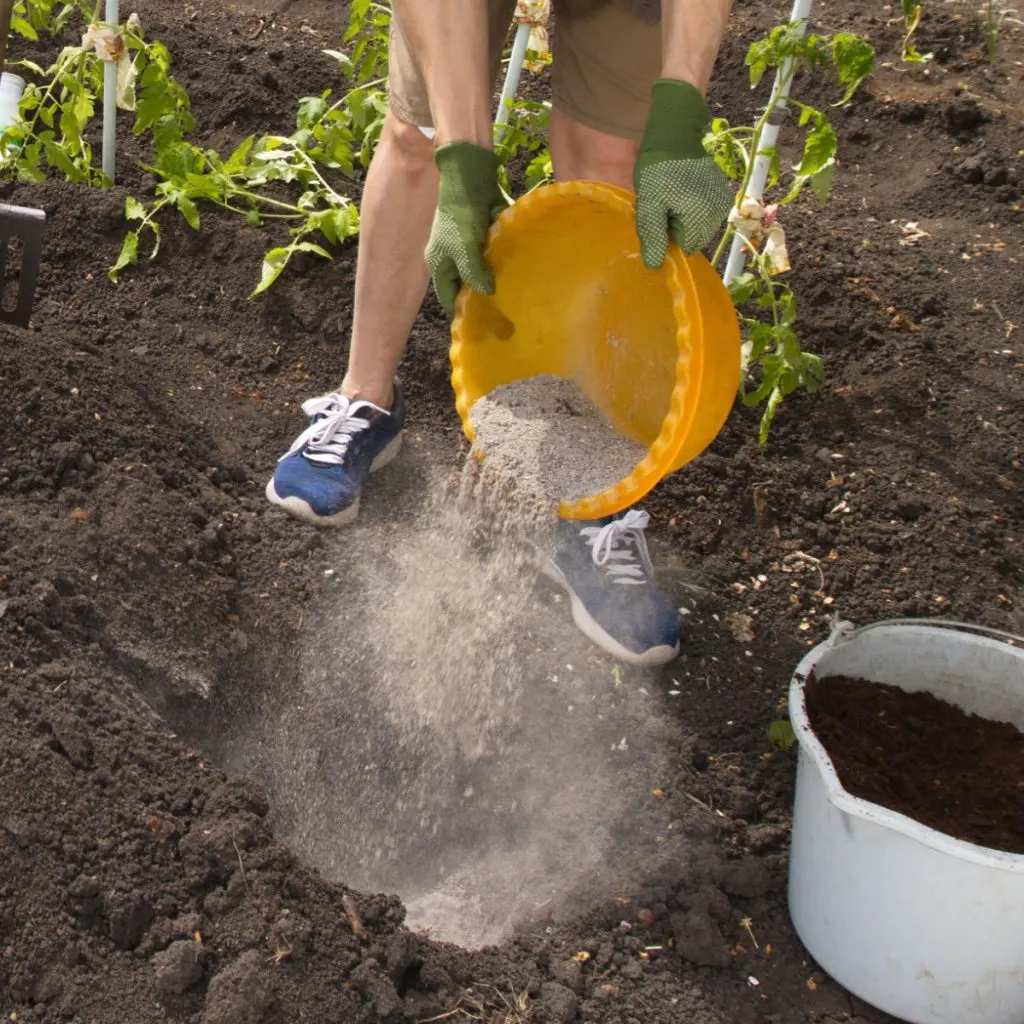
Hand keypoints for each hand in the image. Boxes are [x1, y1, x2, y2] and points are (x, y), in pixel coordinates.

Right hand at [425, 142, 507, 316]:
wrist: (470, 175)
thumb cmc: (461, 216)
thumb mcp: (466, 250)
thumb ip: (475, 274)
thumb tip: (488, 292)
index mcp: (440, 265)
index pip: (450, 298)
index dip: (464, 312)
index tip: (483, 325)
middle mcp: (451, 257)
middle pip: (466, 285)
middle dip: (482, 295)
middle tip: (504, 311)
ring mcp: (466, 245)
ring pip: (481, 270)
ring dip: (494, 277)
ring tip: (514, 293)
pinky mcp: (481, 234)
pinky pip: (491, 253)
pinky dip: (501, 259)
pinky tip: (518, 269)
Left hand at [633, 78, 733, 268]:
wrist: (675, 132)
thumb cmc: (658, 168)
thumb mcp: (649, 204)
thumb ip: (653, 236)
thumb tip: (655, 267)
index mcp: (702, 217)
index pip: (685, 247)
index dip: (669, 237)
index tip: (658, 218)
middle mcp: (719, 212)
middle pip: (694, 237)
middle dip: (677, 228)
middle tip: (663, 206)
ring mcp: (723, 201)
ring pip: (700, 226)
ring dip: (684, 218)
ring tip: (671, 197)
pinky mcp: (722, 191)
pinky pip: (706, 212)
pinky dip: (693, 208)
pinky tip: (681, 192)